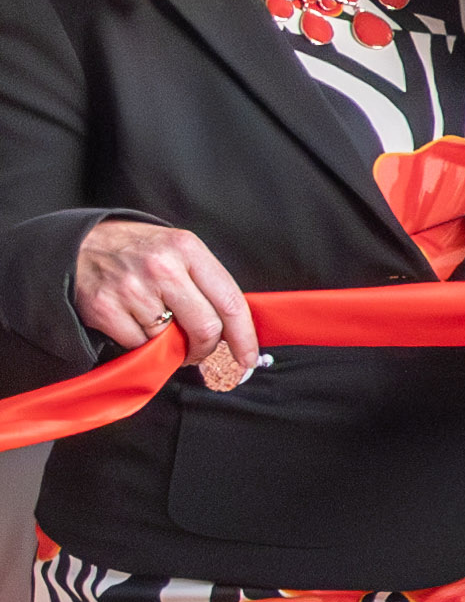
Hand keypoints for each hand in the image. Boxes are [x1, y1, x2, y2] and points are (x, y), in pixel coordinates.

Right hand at [68, 219, 256, 387]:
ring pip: (169, 339)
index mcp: (188, 249)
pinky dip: (140, 344)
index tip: (248, 357)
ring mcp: (131, 288)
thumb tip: (232, 331)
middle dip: (207, 349)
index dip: (244, 337)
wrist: (78, 244)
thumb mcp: (178, 250)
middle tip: (199, 352)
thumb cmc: (137, 251)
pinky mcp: (104, 308)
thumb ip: (205, 283)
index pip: (230, 301)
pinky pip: (138, 345)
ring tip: (158, 325)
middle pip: (205, 327)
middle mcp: (162, 267)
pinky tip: (133, 324)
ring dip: (169, 344)